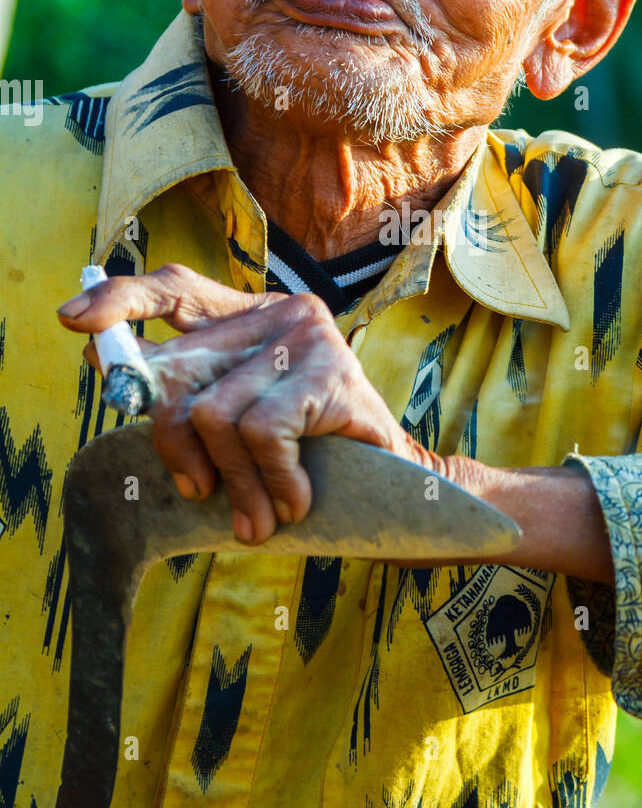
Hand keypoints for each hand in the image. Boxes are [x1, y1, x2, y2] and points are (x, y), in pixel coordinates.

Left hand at [57, 263, 441, 542]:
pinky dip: (273, 482)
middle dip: (171, 442)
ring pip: (215, 415)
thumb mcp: (245, 424)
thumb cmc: (312, 460)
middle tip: (195, 491)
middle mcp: (277, 313)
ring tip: (259, 517)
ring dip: (233, 483)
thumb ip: (194, 400)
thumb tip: (120, 386)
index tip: (75, 321)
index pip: (174, 290)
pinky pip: (263, 434)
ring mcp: (307, 337)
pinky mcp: (331, 372)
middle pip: (180, 371)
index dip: (121, 302)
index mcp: (250, 318)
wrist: (399, 488)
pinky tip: (294, 504)